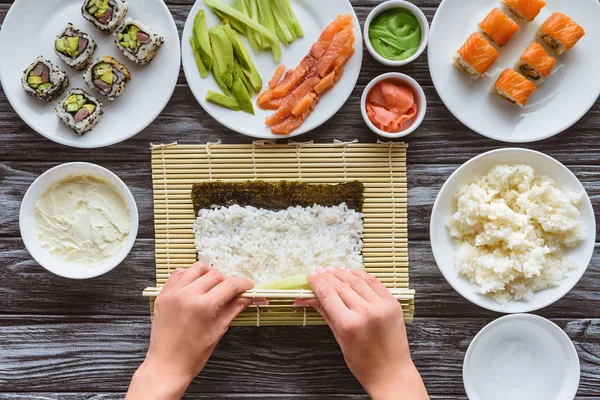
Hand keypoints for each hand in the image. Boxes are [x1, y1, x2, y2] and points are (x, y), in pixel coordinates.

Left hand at [127, 263, 254, 399]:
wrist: (166, 365)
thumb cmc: (193, 354)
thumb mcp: (218, 330)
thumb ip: (234, 308)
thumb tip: (251, 297)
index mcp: (203, 306)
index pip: (230, 285)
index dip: (243, 284)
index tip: (249, 287)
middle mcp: (187, 295)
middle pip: (215, 275)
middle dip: (227, 281)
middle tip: (232, 291)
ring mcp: (173, 293)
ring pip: (197, 268)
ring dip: (209, 274)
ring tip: (214, 286)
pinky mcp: (163, 294)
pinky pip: (179, 273)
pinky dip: (190, 275)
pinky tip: (196, 285)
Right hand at [295, 267, 427, 399]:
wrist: (391, 372)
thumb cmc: (362, 362)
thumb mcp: (339, 338)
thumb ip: (326, 313)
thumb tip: (309, 298)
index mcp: (349, 324)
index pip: (328, 295)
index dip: (317, 283)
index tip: (310, 276)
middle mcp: (366, 312)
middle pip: (341, 286)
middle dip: (327, 276)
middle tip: (318, 270)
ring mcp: (381, 306)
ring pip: (357, 281)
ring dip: (343, 273)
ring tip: (332, 269)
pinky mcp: (393, 303)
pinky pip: (374, 283)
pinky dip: (362, 276)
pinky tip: (352, 273)